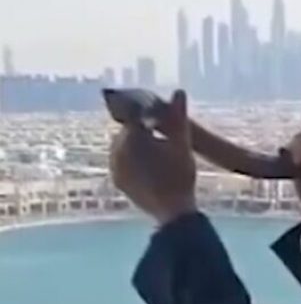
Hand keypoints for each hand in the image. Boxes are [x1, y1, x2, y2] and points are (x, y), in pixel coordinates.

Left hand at [110, 90, 196, 224]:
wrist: (172, 212)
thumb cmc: (180, 175)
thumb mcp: (182, 144)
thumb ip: (178, 116)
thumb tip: (179, 91)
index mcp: (131, 138)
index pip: (137, 115)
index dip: (151, 113)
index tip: (164, 116)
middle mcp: (116, 151)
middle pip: (130, 131)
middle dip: (145, 128)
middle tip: (164, 132)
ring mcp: (115, 168)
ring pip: (126, 146)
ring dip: (139, 144)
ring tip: (159, 148)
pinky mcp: (118, 181)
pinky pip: (124, 161)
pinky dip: (135, 158)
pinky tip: (152, 163)